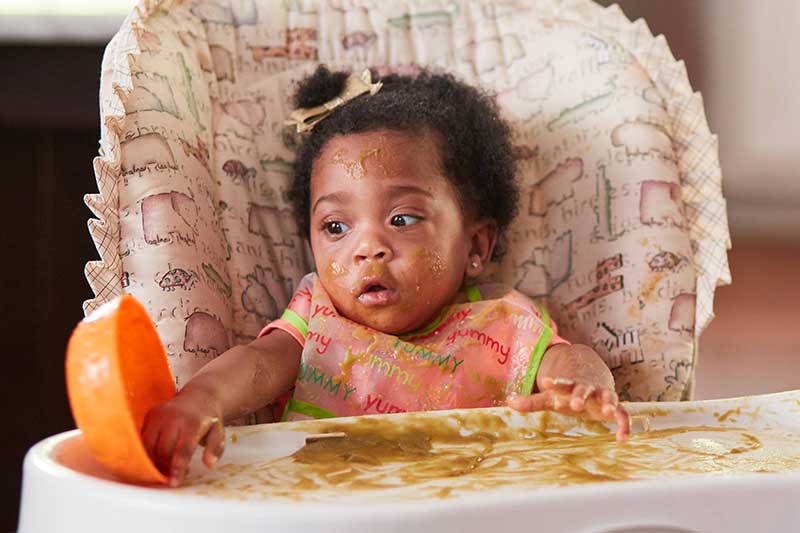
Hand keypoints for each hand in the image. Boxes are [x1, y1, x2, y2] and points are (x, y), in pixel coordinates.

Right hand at [141, 391, 224, 486]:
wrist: (199, 396)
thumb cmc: (208, 420)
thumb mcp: (218, 432)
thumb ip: (215, 448)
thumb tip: (209, 464)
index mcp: (193, 423)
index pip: (182, 450)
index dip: (177, 468)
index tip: (174, 483)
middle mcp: (174, 417)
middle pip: (163, 450)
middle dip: (165, 466)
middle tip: (171, 475)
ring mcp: (160, 415)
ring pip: (148, 445)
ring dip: (153, 460)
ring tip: (164, 467)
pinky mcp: (150, 415)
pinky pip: (143, 438)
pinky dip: (146, 451)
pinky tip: (156, 457)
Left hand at [508, 376, 630, 441]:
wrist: (593, 376)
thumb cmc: (567, 392)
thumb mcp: (550, 397)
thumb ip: (532, 401)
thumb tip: (509, 402)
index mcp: (569, 386)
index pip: (561, 383)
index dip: (555, 383)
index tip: (546, 382)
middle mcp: (587, 388)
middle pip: (583, 389)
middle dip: (580, 395)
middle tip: (575, 404)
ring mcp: (602, 396)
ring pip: (607, 397)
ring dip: (607, 402)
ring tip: (606, 411)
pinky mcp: (614, 406)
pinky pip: (622, 415)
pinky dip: (624, 425)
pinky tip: (622, 439)